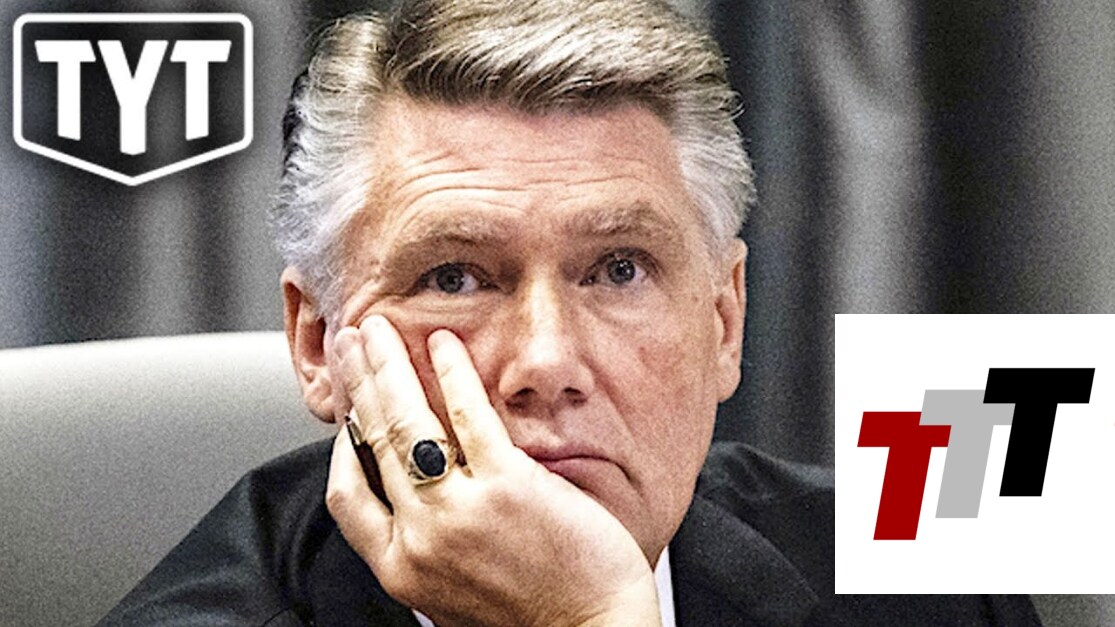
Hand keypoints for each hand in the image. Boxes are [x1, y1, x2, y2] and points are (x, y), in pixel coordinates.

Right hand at [326, 315, 660, 626]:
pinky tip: (445, 345)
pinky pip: (468, 415)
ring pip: (406, 421)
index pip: (348, 497)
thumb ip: (425, 548)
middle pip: (373, 443)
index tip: (348, 412)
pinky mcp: (508, 485)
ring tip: (378, 330)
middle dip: (356, 384)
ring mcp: (461, 510)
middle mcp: (422, 539)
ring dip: (386, 366)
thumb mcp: (452, 594)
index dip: (342, 447)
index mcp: (403, 568)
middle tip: (350, 345)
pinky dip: (452, 373)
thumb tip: (410, 498)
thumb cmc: (534, 616)